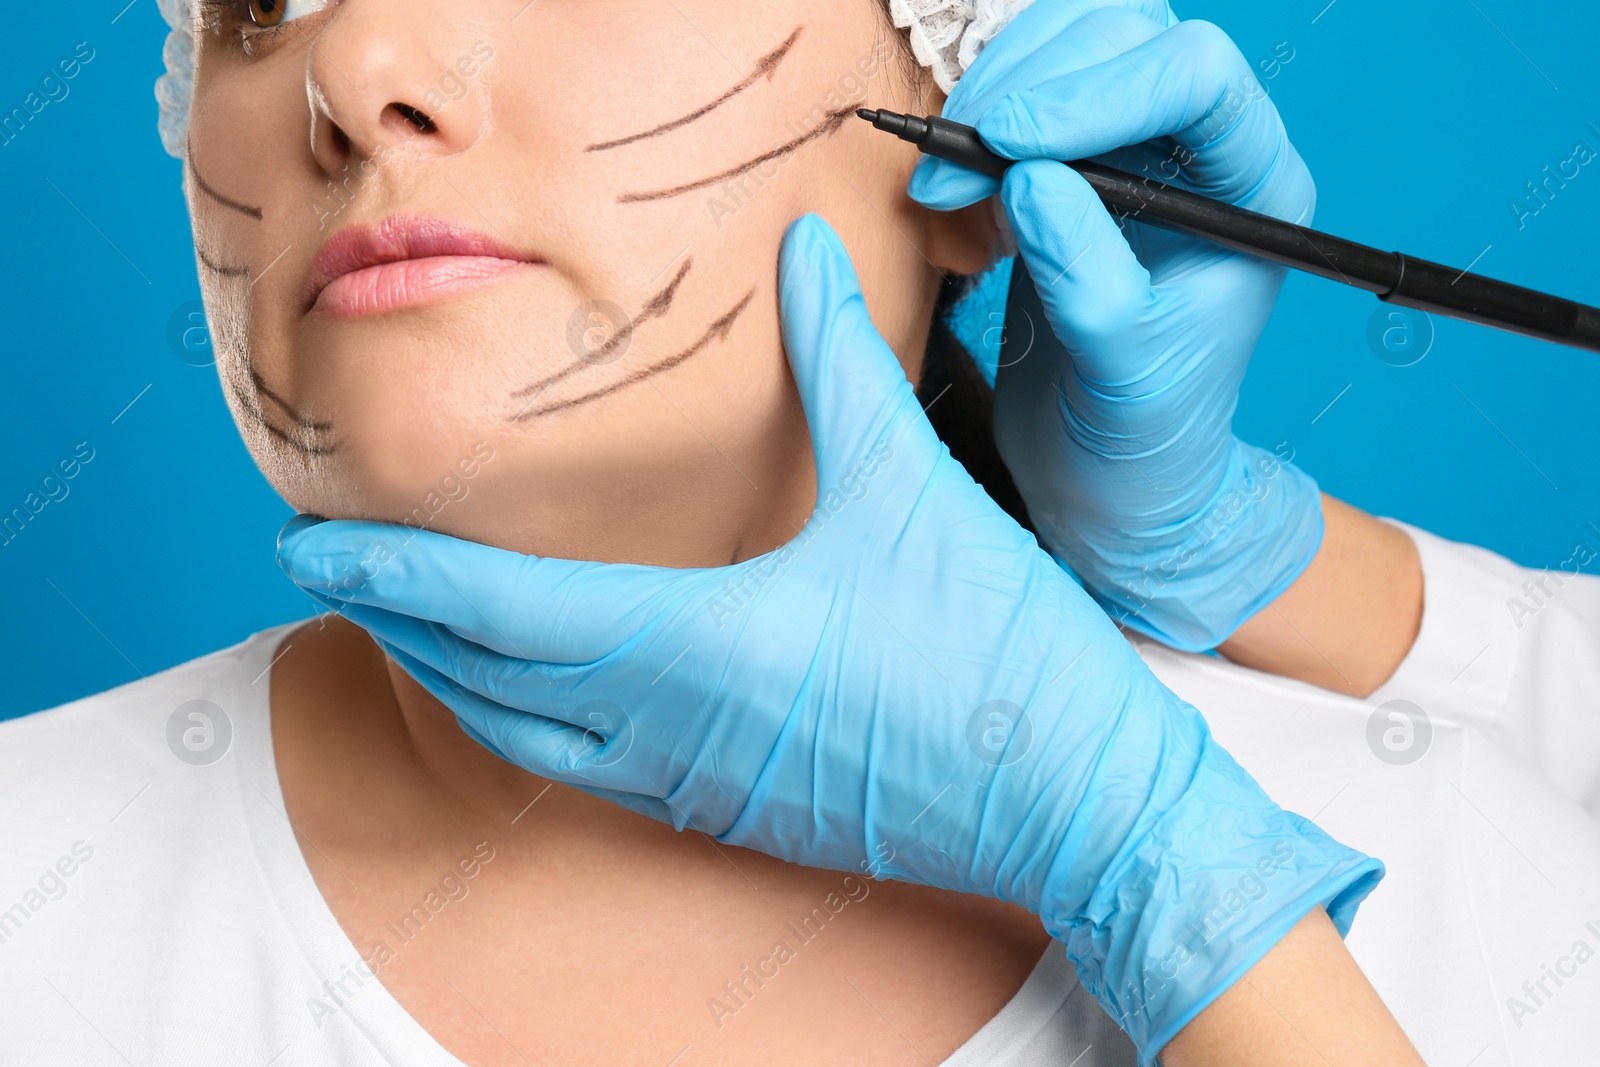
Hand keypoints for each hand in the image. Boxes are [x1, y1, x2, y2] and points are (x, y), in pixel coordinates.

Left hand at [277, 214, 1379, 1060]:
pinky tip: (532, 695)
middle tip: (329, 575)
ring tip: (409, 629)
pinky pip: (587, 773)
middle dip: (395, 623)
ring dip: (453, 680)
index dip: (390, 571)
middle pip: (481, 682)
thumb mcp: (914, 489)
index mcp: (694, 649)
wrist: (1077, 802)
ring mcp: (698, 786)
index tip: (305, 545)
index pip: (494, 608)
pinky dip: (525, 724)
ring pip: (524, 739)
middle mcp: (671, 732)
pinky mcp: (733, 813)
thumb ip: (843, 366)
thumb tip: (809, 255)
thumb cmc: (998, 655)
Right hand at [910, 4, 1324, 651]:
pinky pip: (1025, 91)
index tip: (1008, 143)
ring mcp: (1139, 144)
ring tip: (942, 184)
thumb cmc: (1142, 435)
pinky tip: (956, 191)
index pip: (1195, 76)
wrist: (1109, 469)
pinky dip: (975, 123)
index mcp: (1256, 188)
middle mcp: (1205, 148)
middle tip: (952, 168)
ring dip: (990, 95)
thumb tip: (1031, 180)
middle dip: (1027, 88)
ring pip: (1069, 45)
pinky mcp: (1075, 158)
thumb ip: (1090, 278)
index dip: (1096, 91)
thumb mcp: (1123, 371)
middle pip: (1124, 37)